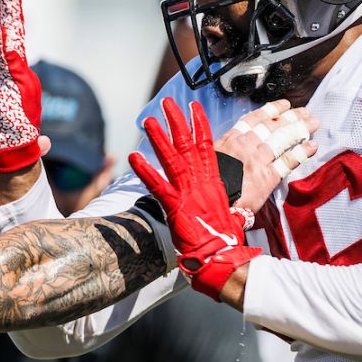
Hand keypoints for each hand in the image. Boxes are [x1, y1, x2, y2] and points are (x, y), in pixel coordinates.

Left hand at [129, 97, 261, 300]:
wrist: (223, 258)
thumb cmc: (223, 239)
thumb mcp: (227, 212)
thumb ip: (221, 201)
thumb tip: (223, 199)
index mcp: (213, 182)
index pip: (207, 146)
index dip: (199, 124)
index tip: (193, 106)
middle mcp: (201, 183)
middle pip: (188, 145)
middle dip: (177, 122)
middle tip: (167, 103)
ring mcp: (188, 194)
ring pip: (173, 160)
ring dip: (159, 140)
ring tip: (148, 122)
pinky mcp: (176, 208)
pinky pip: (158, 186)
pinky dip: (146, 172)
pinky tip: (134, 158)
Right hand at [215, 100, 318, 215]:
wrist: (208, 203)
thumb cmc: (205, 183)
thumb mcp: (203, 157)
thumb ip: (213, 144)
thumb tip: (212, 130)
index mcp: (230, 140)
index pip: (254, 119)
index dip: (271, 110)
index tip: (284, 104)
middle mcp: (246, 146)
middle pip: (272, 126)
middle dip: (291, 117)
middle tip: (305, 112)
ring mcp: (258, 160)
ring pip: (282, 139)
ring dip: (299, 129)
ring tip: (312, 122)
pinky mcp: (267, 177)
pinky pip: (288, 161)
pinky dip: (301, 152)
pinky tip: (312, 146)